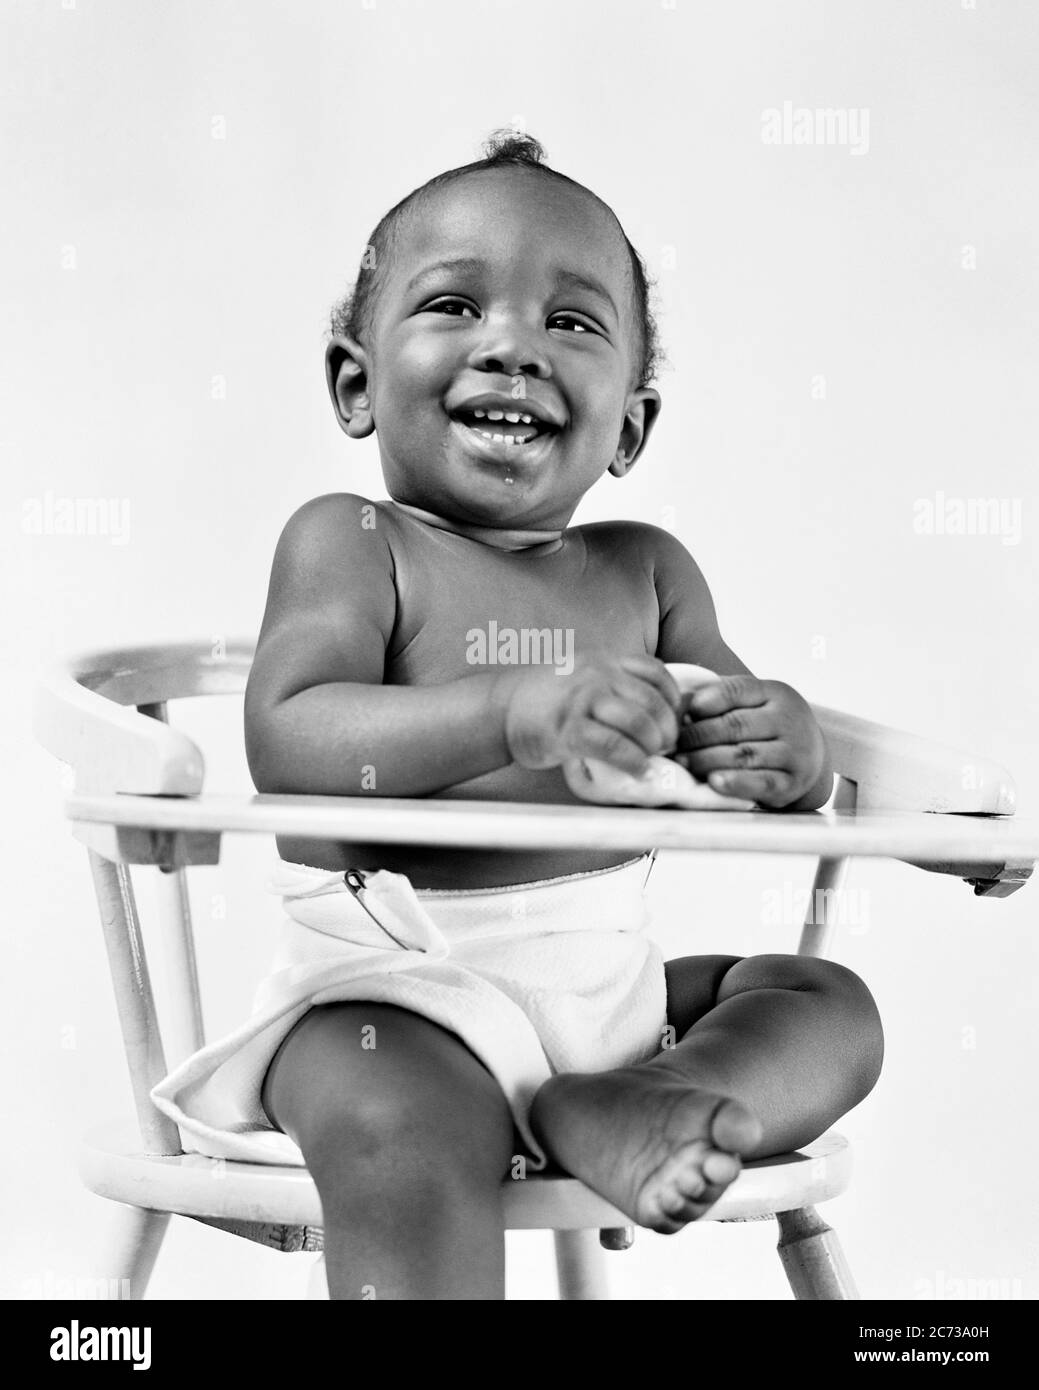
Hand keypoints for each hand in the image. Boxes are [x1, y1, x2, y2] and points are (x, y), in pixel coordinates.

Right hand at [498, 653, 680, 777]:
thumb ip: (614, 682)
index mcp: (603, 660)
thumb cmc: (544, 699)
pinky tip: (638, 771)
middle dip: (667, 728)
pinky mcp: (567, 730)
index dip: (673, 698)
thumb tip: (654, 705)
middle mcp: (596, 675)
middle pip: (652, 700)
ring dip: (653, 745)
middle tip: (665, 746)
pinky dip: (633, 762)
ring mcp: (581, 701)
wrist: (500, 709)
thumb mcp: (581, 675)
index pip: (655, 671)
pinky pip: (613, 746)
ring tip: (651, 757)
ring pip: (637, 722)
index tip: (673, 718)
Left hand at [673, 675, 828, 808]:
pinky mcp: (793, 782)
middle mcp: (789, 720)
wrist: (811, 756)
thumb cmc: (767, 726)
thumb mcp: (754, 702)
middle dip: (699, 735)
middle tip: (675, 744)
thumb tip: (681, 705)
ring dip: (708, 759)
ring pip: (745, 755)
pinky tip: (714, 782)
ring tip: (684, 762)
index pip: (738, 690)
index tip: (687, 711)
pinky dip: (736, 783)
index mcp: (775, 693)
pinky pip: (762, 783)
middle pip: (736, 725)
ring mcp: (795, 752)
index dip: (708, 700)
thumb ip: (722, 698)